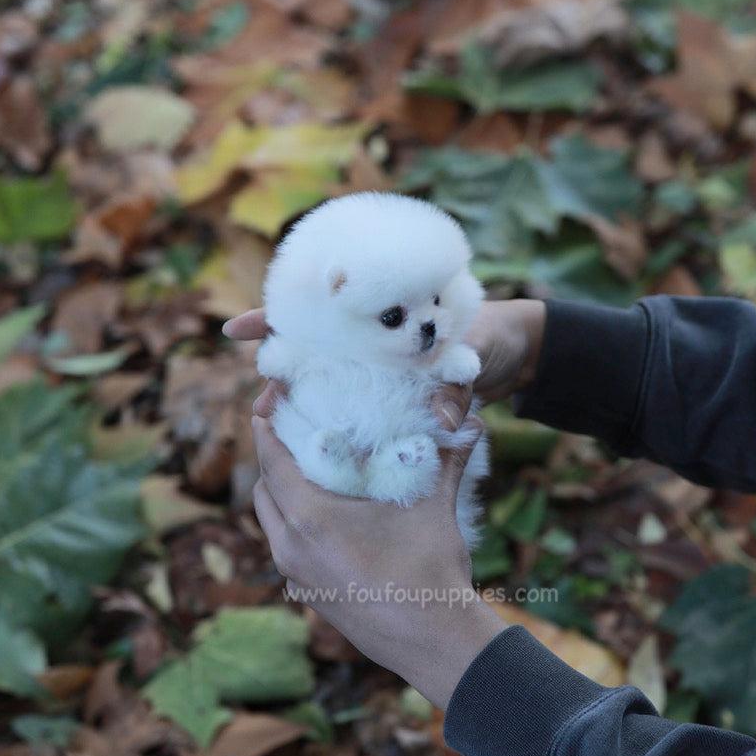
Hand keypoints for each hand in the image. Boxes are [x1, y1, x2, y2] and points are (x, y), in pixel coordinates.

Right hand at [224, 297, 546, 428]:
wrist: (517, 353)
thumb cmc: (489, 335)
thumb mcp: (474, 352)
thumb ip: (458, 384)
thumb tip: (446, 420)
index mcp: (380, 315)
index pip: (316, 309)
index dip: (273, 317)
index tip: (238, 331)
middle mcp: (369, 342)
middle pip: (307, 352)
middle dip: (277, 374)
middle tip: (261, 406)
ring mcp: (376, 371)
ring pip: (322, 384)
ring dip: (297, 403)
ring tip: (274, 426)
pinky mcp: (390, 400)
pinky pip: (352, 412)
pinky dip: (330, 427)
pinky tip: (311, 447)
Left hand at [250, 386, 506, 707]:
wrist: (435, 643)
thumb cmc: (431, 573)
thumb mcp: (434, 507)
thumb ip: (445, 459)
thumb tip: (470, 422)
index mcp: (311, 519)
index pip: (271, 459)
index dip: (266, 423)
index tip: (269, 396)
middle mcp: (291, 547)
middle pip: (263, 488)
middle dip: (272, 455)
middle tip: (291, 426)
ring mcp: (295, 575)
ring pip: (272, 520)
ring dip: (282, 489)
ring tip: (308, 466)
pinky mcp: (307, 594)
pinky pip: (286, 545)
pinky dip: (293, 520)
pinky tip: (325, 511)